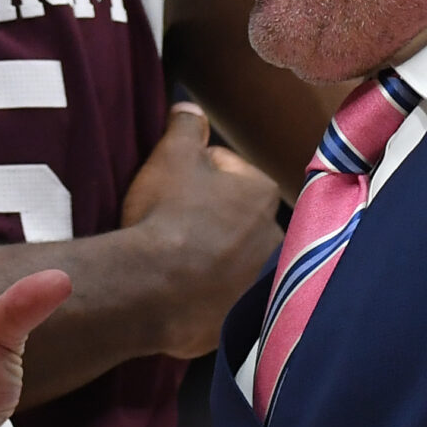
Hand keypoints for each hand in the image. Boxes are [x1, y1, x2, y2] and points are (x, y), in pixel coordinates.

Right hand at [117, 103, 284, 359]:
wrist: (152, 289)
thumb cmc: (167, 214)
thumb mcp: (172, 155)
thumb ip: (186, 125)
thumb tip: (191, 108)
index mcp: (262, 192)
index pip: (227, 170)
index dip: (192, 175)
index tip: (170, 189)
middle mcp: (275, 237)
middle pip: (233, 217)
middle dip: (208, 217)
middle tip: (169, 224)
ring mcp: (261, 281)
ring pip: (231, 257)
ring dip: (210, 255)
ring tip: (173, 260)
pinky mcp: (243, 318)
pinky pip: (222, 296)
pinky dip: (206, 293)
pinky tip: (180, 290)